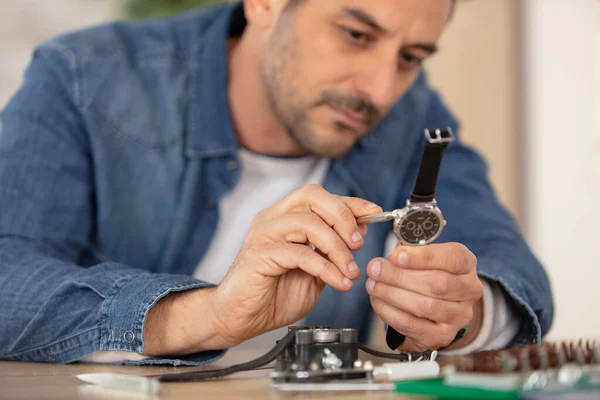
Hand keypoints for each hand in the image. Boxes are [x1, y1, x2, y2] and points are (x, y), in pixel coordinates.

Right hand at [206, 184, 382, 347]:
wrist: (240, 319)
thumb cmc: (272, 295)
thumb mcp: (313, 270)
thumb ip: (330, 251)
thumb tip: (358, 232)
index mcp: (284, 217)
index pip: (319, 197)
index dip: (349, 203)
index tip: (374, 213)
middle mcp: (272, 219)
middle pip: (312, 196)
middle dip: (343, 216)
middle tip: (358, 243)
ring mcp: (264, 234)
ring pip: (308, 223)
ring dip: (337, 247)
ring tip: (350, 270)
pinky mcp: (260, 254)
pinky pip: (301, 254)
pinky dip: (326, 268)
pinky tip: (338, 282)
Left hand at [366, 242, 482, 351]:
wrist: (437, 308)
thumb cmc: (428, 273)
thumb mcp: (424, 255)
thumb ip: (411, 251)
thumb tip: (392, 257)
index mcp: (466, 264)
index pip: (453, 258)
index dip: (424, 257)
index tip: (396, 256)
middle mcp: (469, 290)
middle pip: (438, 284)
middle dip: (400, 276)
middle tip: (375, 269)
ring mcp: (458, 316)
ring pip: (425, 306)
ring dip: (392, 294)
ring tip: (372, 285)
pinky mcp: (442, 336)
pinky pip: (412, 325)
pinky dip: (390, 312)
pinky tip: (377, 301)